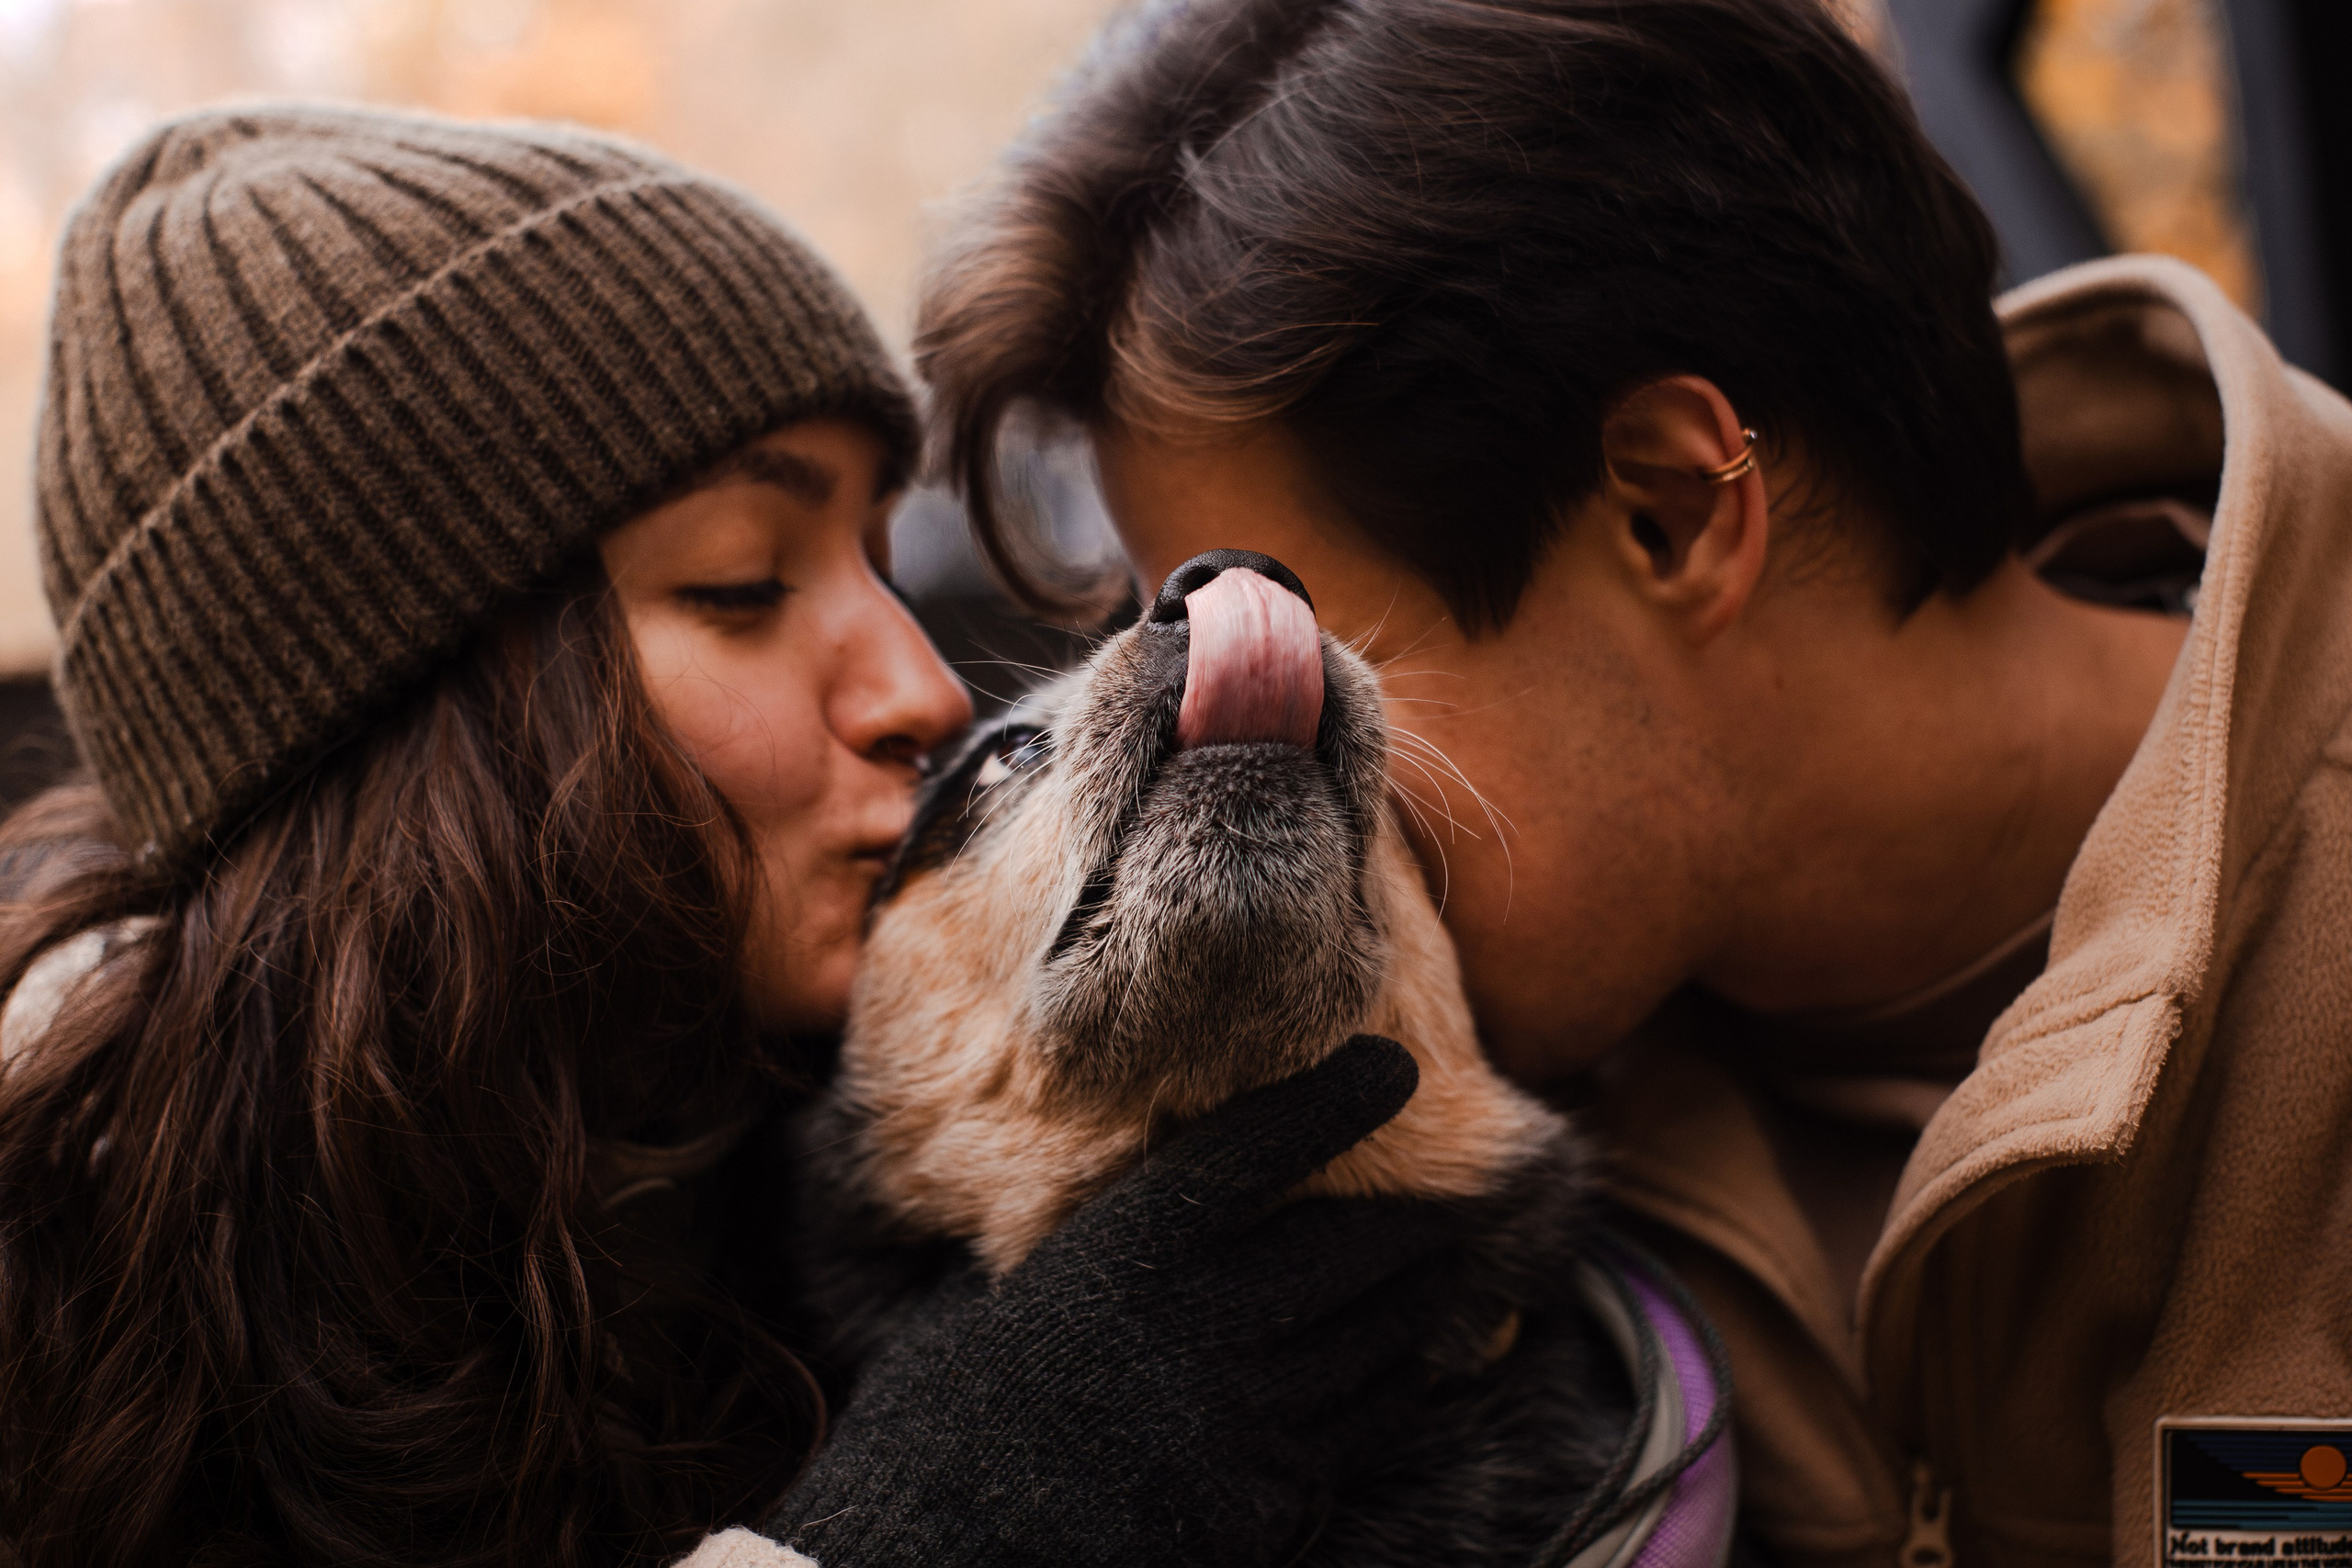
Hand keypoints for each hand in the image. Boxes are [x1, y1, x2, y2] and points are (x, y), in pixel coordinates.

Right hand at [765, 1035, 1454, 1566]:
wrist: (948, 1535)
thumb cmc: (977, 1397)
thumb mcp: (1043, 1282)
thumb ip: (1137, 1235)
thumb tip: (1229, 1188)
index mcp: (1134, 1246)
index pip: (1262, 1146)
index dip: (1335, 1099)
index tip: (1393, 1067)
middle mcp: (1202, 1320)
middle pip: (1356, 1247)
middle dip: (1421, 1220)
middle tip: (1459, 1200)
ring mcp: (1242, 1417)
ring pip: (1380, 1340)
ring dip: (1423, 1302)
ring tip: (1445, 1275)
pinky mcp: (1263, 1499)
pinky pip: (1360, 1430)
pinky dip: (1392, 1391)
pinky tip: (1404, 1370)